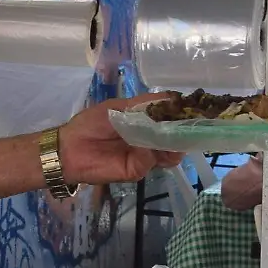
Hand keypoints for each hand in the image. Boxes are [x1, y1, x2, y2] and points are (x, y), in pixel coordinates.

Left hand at [56, 96, 183, 184]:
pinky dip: (151, 151)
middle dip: (185, 130)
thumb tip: (173, 98)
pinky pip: (151, 160)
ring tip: (176, 132)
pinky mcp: (137, 170)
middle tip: (195, 123)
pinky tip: (146, 143)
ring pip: (170, 152)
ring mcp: (145, 157)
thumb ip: (145, 103)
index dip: (183, 115)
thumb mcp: (119, 107)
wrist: (69, 148)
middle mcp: (150, 141)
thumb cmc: (91, 124)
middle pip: (175, 138)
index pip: (171, 120)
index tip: (198, 108)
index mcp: (146, 124)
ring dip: (174, 142)